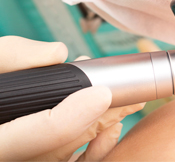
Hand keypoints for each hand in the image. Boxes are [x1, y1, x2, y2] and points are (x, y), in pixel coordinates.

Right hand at [0, 36, 143, 160]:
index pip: (39, 132)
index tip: (102, 90)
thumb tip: (58, 53)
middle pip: (63, 142)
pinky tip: (111, 131)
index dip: (72, 115)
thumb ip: (13, 56)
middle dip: (103, 115)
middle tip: (132, 93)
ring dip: (103, 127)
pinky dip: (96, 152)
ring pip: (70, 154)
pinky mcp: (36, 160)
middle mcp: (11, 154)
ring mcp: (26, 161)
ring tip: (127, 103)